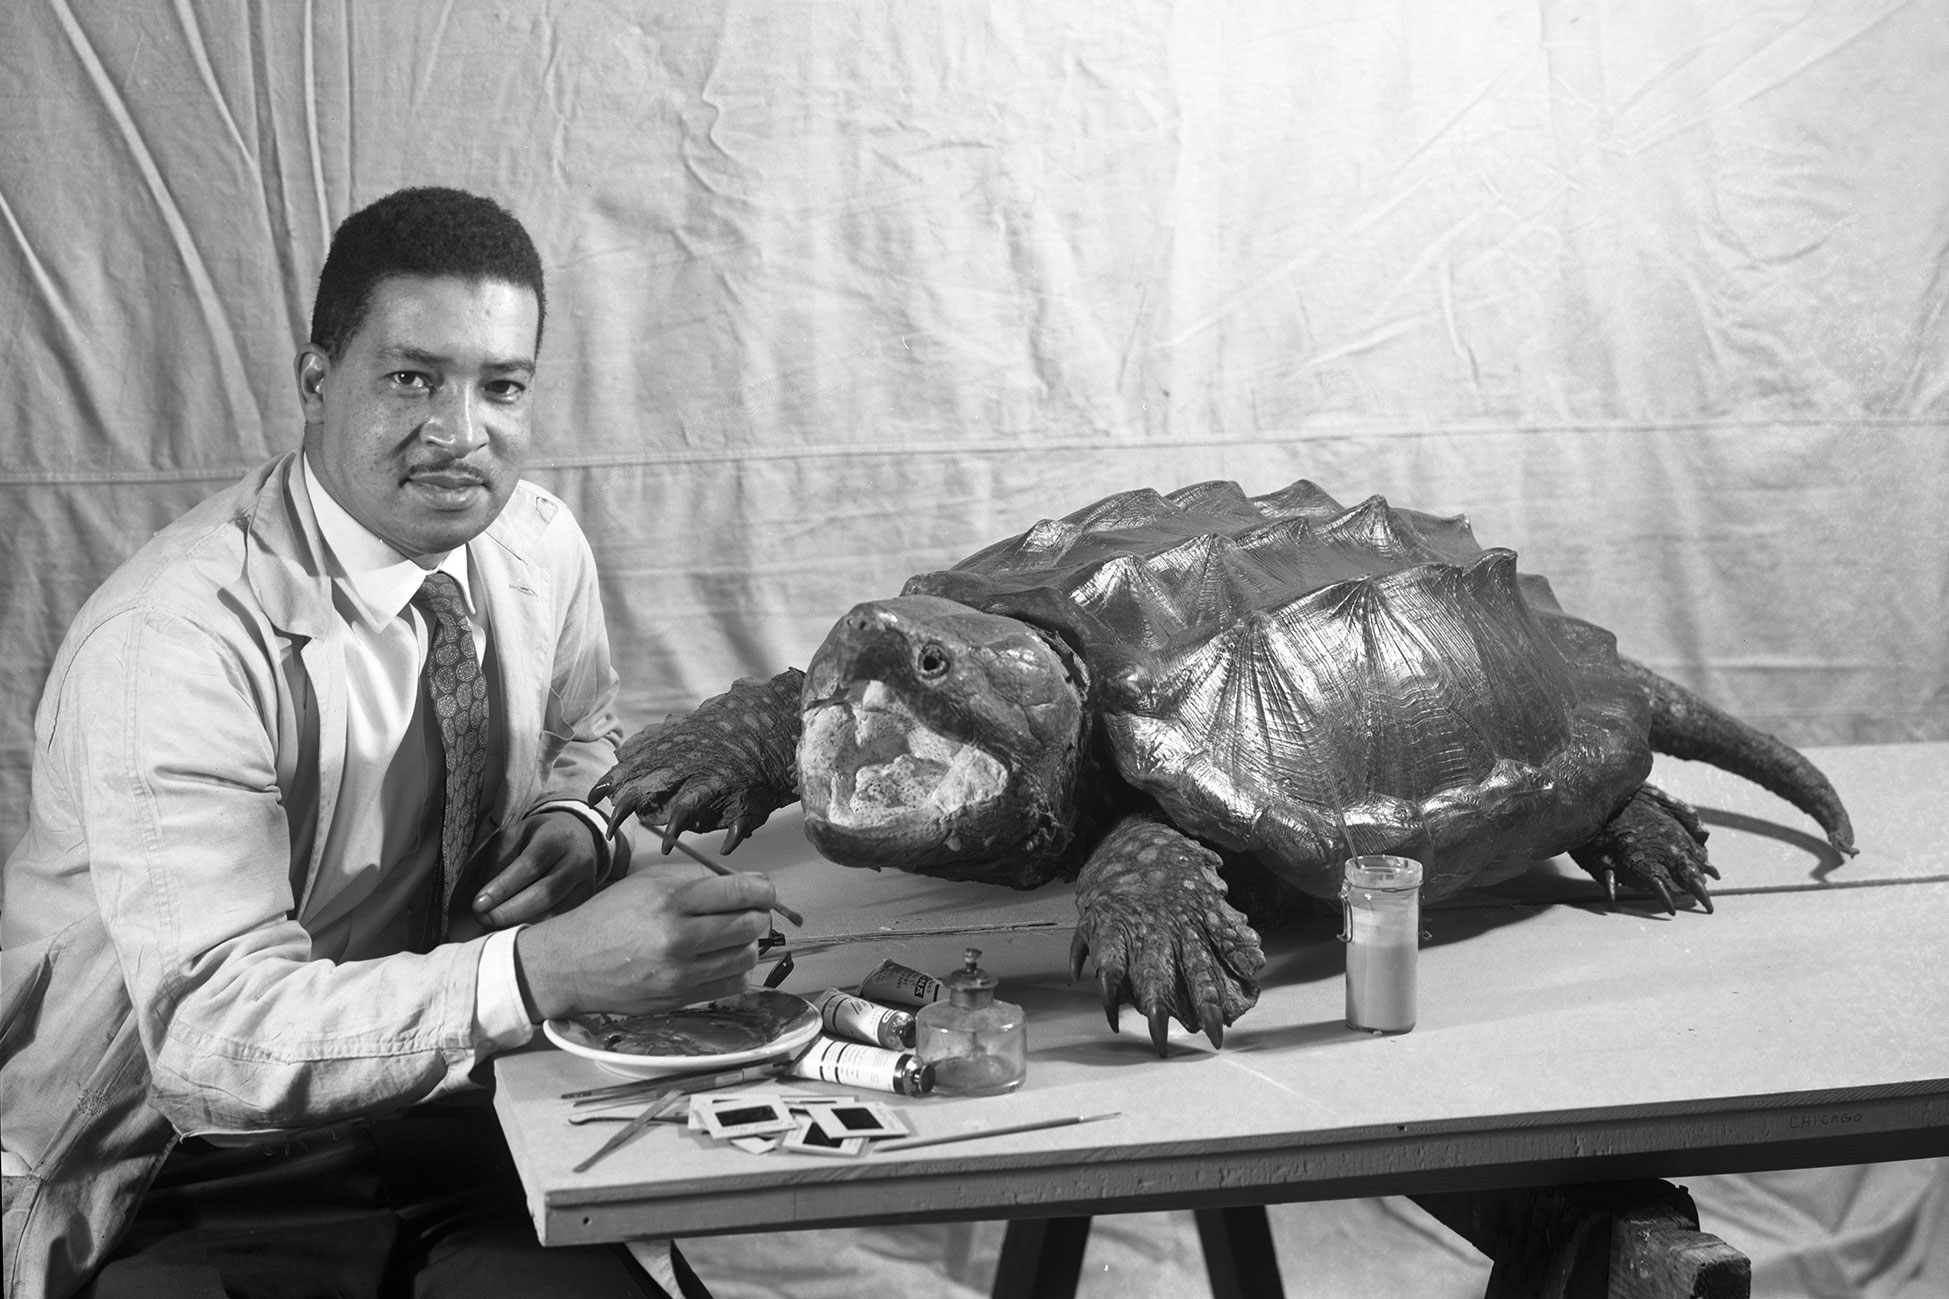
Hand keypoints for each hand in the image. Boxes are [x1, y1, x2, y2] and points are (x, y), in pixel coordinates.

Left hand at [470, 810, 603, 928]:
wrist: (578, 836)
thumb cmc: (538, 837)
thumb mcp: (516, 835)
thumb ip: (500, 861)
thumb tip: (485, 898)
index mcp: (557, 838)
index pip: (530, 865)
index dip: (503, 888)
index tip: (478, 904)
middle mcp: (577, 861)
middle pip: (545, 893)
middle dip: (509, 911)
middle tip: (482, 918)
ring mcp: (586, 883)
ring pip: (553, 911)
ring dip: (518, 921)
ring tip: (492, 923)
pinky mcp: (586, 901)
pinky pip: (558, 919)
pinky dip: (532, 925)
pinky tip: (513, 925)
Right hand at [513, 862, 776, 1020]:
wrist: (570, 963)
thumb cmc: (609, 916)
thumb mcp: (647, 882)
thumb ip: (697, 879)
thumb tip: (747, 882)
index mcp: (670, 900)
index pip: (743, 892)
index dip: (763, 889)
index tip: (763, 890)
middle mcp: (678, 936)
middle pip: (751, 924)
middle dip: (758, 915)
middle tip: (749, 912)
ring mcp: (680, 972)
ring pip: (747, 955)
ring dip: (747, 943)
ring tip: (731, 936)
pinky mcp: (680, 998)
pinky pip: (733, 984)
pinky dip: (737, 970)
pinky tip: (722, 960)